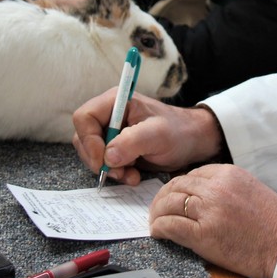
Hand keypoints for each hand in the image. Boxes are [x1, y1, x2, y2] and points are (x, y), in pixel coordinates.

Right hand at [72, 94, 222, 185]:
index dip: (88, 140)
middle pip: (84, 138)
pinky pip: (104, 163)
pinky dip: (116, 173)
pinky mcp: (116, 148)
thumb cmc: (179, 131)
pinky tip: (133, 175)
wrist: (193, 142)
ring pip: (91, 153)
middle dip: (98, 159)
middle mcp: (109, 115)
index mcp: (115, 101)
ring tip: (130, 175)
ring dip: (108, 169)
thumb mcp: (158, 135)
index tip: (103, 160)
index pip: (84, 117)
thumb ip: (131, 142)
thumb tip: (108, 157)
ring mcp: (111, 132)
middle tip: (118, 172)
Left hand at [150, 165, 276, 277]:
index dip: (178, 187)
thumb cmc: (275, 224)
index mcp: (228, 173)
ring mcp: (209, 211)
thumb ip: (226, 187)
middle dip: (162, 198)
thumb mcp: (251, 190)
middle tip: (158, 209)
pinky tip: (158, 233)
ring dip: (158, 213)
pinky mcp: (204, 235)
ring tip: (156, 222)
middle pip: (176, 187)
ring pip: (169, 204)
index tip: (173, 196)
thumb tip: (200, 194)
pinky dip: (160, 229)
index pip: (191, 174)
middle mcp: (216, 188)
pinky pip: (171, 226)